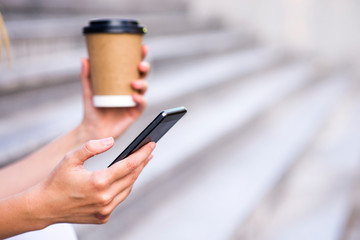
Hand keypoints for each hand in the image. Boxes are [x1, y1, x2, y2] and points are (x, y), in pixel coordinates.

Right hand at [30, 138, 154, 225]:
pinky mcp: (103, 217)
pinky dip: (124, 187)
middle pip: (132, 176)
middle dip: (142, 162)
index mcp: (99, 182)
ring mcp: (105, 210)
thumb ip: (92, 147)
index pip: (129, 165)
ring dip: (135, 175)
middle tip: (149, 151)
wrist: (43, 207)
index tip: (152, 144)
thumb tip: (112, 141)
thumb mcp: (71, 158)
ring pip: (128, 189)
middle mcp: (105, 198)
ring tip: (140, 162)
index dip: (142, 153)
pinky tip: (126, 178)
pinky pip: (119, 199)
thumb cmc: (56, 180)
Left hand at [80, 45, 150, 139]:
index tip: (142, 48)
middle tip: (140, 66)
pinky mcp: (135, 112)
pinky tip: (134, 97)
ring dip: (142, 84)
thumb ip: (86, 75)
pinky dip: (140, 100)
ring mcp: (134, 101)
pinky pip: (142, 104)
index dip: (140, 56)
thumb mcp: (89, 90)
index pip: (133, 66)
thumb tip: (84, 58)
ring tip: (133, 83)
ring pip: (144, 88)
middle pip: (142, 75)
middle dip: (145, 68)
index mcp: (122, 81)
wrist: (93, 129)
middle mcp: (130, 89)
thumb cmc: (92, 109)